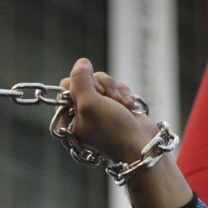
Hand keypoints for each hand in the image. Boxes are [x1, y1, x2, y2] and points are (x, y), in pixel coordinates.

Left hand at [57, 58, 191, 207]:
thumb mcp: (89, 103)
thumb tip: (82, 62)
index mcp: (69, 119)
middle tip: (109, 101)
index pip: (65, 87)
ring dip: (115, 90)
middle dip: (102, 87)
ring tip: (122, 106)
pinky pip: (116, 87)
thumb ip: (80, 80)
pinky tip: (129, 107)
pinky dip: (124, 94)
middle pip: (86, 81)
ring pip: (103, 82)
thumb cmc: (114, 130)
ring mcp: (101, 110)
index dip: (81, 86)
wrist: (142, 144)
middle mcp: (83, 114)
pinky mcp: (116, 106)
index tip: (93, 97)